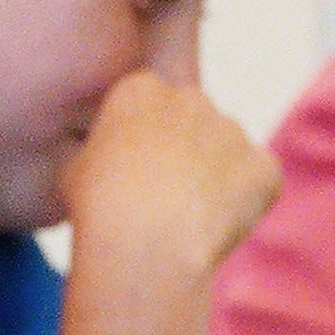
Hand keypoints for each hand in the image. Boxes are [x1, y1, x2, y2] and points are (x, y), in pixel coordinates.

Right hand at [62, 69, 276, 294]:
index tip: (131, 173)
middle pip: (191, 121)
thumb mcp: (70, 169)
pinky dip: (245, 202)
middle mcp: (191, 97)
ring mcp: (233, 129)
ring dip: (214, 176)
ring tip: (186, 221)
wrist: (145, 245)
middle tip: (162, 199)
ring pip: (226, 151)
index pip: (147, 103)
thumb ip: (93, 149)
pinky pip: (258, 180)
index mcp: (140, 89)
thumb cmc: (98, 210)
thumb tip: (97, 157)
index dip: (141, 140)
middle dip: (183, 151)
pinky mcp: (263, 165)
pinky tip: (216, 228)